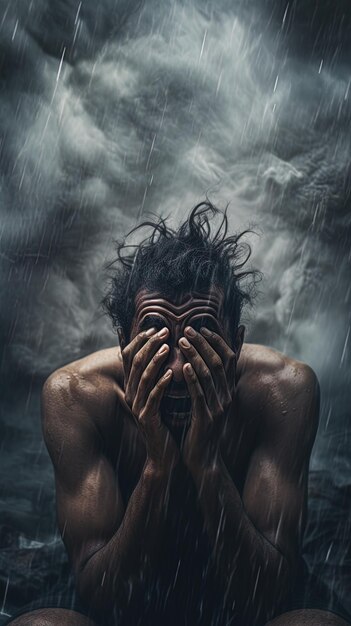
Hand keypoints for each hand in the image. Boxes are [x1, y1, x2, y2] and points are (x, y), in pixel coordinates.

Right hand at [122, 327, 178, 472]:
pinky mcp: (147, 418)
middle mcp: (132, 394)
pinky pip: (153, 397)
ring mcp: (137, 406)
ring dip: (155, 360)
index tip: (154, 327)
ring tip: (167, 347)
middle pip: (135, 362)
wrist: (164, 454)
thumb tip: (164, 351)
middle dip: (149, 345)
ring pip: (143, 377)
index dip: (139, 340)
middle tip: (164, 331)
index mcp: (133, 386)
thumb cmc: (166, 422)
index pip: (129, 357)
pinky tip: (172, 374)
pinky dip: (161, 383)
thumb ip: (158, 375)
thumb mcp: (160, 395)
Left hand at [179, 326, 235, 468]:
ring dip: (195, 355)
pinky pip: (199, 394)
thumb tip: (204, 362)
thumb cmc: (202, 428)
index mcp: (228, 390)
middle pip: (219, 362)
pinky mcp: (206, 418)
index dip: (218, 340)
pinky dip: (191, 378)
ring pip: (209, 374)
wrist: (203, 459)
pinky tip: (182, 366)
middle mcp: (227, 396)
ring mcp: (218, 407)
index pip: (229, 358)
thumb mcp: (210, 402)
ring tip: (181, 341)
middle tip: (188, 328)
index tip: (204, 326)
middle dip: (204, 343)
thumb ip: (210, 382)